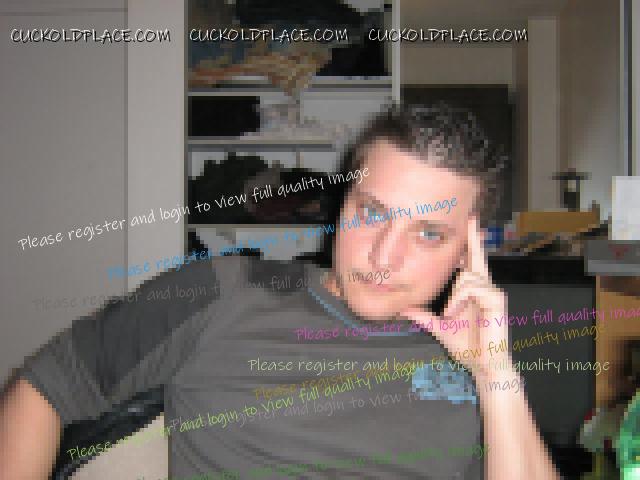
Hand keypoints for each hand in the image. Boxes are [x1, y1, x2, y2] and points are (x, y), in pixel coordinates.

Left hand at [401, 217, 509, 382]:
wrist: (484, 365)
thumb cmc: (468, 347)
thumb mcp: (440, 328)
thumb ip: (425, 317)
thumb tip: (405, 309)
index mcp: (473, 291)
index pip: (471, 263)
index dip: (470, 244)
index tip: (468, 225)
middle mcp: (484, 287)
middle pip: (478, 256)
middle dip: (474, 237)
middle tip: (471, 217)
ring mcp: (492, 292)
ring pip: (466, 276)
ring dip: (453, 296)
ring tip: (450, 315)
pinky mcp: (497, 300)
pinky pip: (472, 288)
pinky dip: (458, 300)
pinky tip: (455, 314)